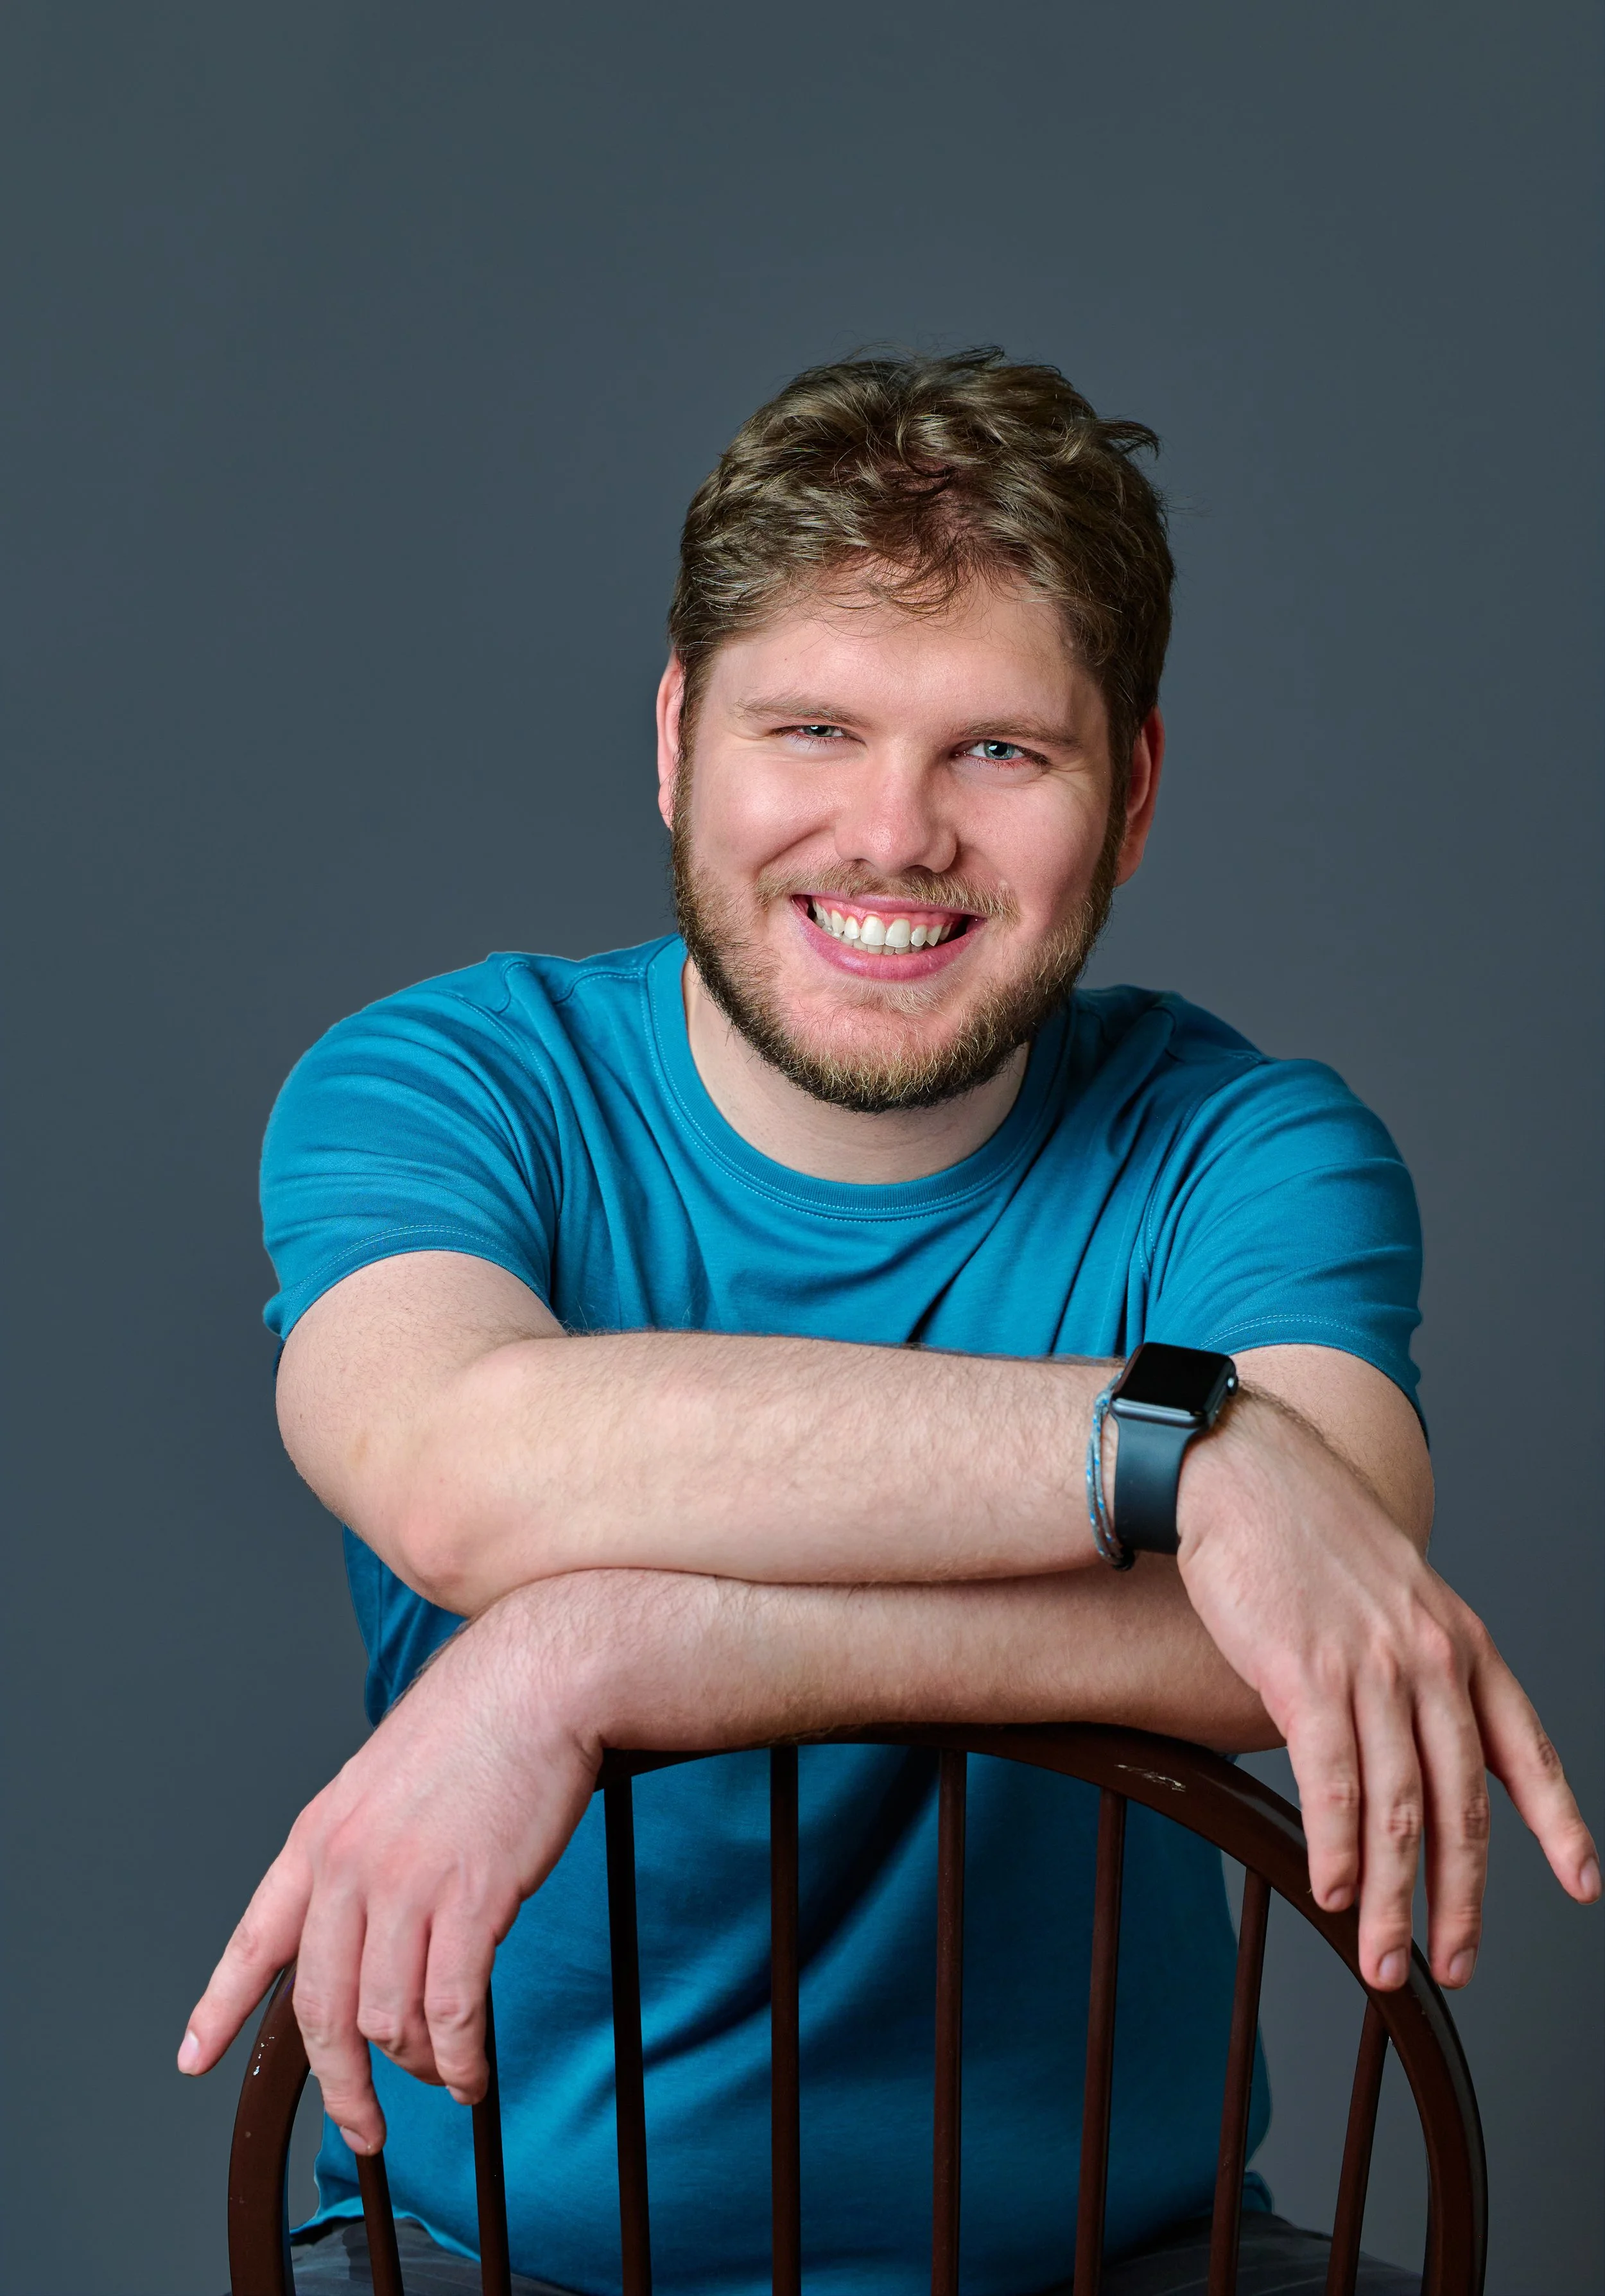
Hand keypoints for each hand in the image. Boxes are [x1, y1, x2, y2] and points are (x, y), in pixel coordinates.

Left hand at [176, 1588, 599, 2152]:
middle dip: (342, 2085)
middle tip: (364, 2129)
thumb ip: (365, 1845)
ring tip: (444, 2078)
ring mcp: (407, 1885)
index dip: (220, 2007)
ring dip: (414, 2068)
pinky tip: (474, 2071)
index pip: (255, 1938)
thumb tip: (373, 1913)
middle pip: (322, 2009)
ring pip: (387, 2019)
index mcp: (322, 1835)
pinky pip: (451, 2013)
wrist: (540, 1678)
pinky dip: (460, 2060)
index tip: (195, 2055)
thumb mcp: (388, 1776)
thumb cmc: (480, 1718)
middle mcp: (350, 1867)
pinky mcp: (471, 1900)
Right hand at [1177, 1390, 1599, 1990]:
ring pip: (1397, 1810)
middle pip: (1461, 1803)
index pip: (1525, 1746)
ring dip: (1389, 1899)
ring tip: (1379, 1959)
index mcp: (1460, 1640)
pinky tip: (1329, 1890)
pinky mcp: (1304, 1674)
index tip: (1585, 1883)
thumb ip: (1418, 1659)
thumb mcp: (1394, 1589)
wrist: (1243, 1471)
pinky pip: (1333, 1784)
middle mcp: (1430, 1659)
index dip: (1558, 1821)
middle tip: (1453, 1962)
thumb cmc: (1308, 1531)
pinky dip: (1335, 1850)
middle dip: (1460, 1898)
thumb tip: (1417, 1730)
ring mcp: (1371, 1667)